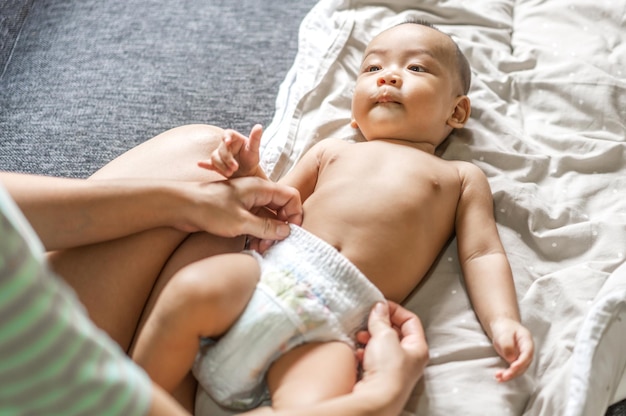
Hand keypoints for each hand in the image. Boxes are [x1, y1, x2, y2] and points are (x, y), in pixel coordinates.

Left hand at [178, 176, 301, 240]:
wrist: (181, 206)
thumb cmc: (209, 209)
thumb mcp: (240, 221)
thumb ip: (266, 227)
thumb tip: (286, 231)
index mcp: (260, 188)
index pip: (290, 197)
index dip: (294, 214)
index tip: (290, 232)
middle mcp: (256, 193)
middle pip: (281, 209)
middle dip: (280, 228)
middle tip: (271, 245)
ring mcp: (247, 202)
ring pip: (268, 218)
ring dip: (268, 234)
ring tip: (259, 248)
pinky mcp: (237, 212)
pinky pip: (255, 223)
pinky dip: (257, 234)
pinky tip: (251, 246)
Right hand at [197, 124, 262, 177]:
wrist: (248, 174)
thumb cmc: (252, 159)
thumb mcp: (255, 149)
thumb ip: (256, 138)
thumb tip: (259, 126)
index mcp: (234, 138)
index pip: (228, 134)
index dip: (226, 137)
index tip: (227, 142)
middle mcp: (225, 145)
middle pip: (221, 149)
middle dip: (227, 159)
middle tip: (235, 168)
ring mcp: (220, 155)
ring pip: (215, 157)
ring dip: (221, 166)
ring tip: (230, 173)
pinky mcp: (216, 164)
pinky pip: (209, 164)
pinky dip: (205, 164)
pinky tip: (200, 164)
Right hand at [354, 302, 428, 409]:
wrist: (377, 399)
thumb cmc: (388, 370)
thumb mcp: (385, 336)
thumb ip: (381, 319)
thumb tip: (379, 307)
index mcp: (418, 348)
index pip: (410, 320)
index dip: (395, 310)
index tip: (380, 306)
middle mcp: (409, 359)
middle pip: (396, 333)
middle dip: (380, 325)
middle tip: (369, 320)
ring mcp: (395, 369)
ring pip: (383, 346)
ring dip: (371, 338)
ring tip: (361, 336)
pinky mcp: (381, 377)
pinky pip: (373, 358)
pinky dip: (365, 352)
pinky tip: (358, 351)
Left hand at [490, 317, 533, 381]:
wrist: (503, 327)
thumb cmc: (505, 328)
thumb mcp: (505, 333)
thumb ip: (508, 345)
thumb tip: (511, 359)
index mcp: (527, 342)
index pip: (527, 354)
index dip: (521, 362)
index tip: (513, 367)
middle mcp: (527, 352)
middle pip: (524, 365)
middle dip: (514, 372)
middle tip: (504, 376)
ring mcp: (521, 358)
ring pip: (518, 370)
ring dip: (509, 375)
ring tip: (499, 378)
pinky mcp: (515, 362)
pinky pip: (512, 370)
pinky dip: (506, 374)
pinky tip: (499, 377)